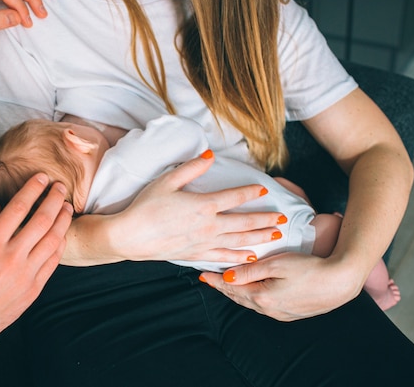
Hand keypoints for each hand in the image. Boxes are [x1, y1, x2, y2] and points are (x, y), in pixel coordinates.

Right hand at [0, 174, 71, 347]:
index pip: (17, 208)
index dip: (32, 189)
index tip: (42, 178)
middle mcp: (11, 257)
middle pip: (41, 220)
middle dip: (54, 199)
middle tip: (60, 187)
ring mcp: (26, 273)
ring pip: (53, 239)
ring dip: (63, 220)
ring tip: (67, 206)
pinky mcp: (35, 287)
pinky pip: (54, 260)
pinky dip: (60, 243)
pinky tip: (62, 232)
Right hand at [107, 151, 285, 263]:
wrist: (130, 236)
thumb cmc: (145, 207)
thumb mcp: (166, 181)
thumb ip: (190, 168)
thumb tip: (209, 156)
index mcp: (203, 205)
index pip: (234, 197)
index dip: (251, 192)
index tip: (263, 189)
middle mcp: (209, 226)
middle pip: (244, 222)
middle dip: (265, 220)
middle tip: (282, 218)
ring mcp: (204, 243)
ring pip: (239, 241)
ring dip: (259, 238)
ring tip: (275, 236)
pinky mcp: (196, 255)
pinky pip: (223, 257)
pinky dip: (239, 257)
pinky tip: (250, 257)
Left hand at [200, 252, 364, 320]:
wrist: (340, 282)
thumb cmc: (310, 268)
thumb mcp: (276, 264)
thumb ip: (249, 270)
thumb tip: (227, 277)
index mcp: (262, 297)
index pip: (231, 288)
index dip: (215, 280)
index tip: (202, 273)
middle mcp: (269, 310)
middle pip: (239, 297)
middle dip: (223, 287)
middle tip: (209, 278)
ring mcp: (281, 314)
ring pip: (251, 303)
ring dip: (237, 293)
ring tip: (226, 284)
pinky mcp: (291, 313)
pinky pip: (264, 305)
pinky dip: (252, 297)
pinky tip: (251, 291)